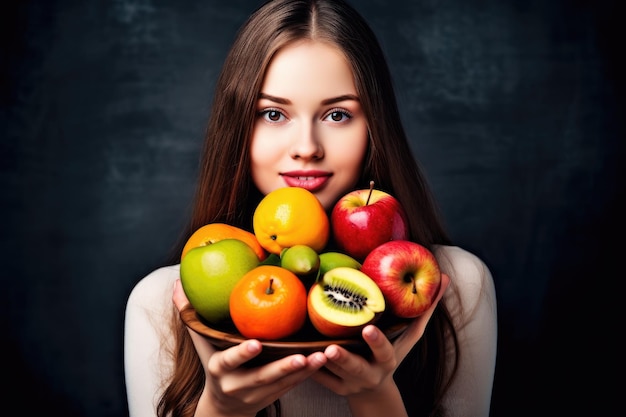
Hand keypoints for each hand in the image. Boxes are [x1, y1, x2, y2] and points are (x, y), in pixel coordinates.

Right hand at [172, 279, 327, 416]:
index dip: (242, 354)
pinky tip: (321, 361)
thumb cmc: (214, 366)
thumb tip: (176, 283)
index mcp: (219, 369)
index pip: (229, 361)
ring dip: (302, 371)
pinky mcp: (273, 397)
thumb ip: (191, 316)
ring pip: (282, 384)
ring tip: (320, 356)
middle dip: (282, 368)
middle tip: (301, 356)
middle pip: (262, 377)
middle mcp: (237, 385)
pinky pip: (292, 387)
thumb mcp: (201, 345)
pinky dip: (307, 375)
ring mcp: (256, 394)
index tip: (256, 344)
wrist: (223, 409)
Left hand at [311, 274, 449, 409]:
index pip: (384, 351)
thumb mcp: (409, 337)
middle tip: (330, 348)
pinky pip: (317, 379)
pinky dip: (307, 368)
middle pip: (355, 368)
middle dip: (344, 359)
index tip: (368, 328)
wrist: (374, 390)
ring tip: (307, 350)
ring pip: (332, 374)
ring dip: (319, 362)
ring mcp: (350, 383)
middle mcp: (369, 374)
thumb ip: (424, 310)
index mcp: (387, 361)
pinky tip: (296, 355)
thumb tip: (445, 279)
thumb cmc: (391, 354)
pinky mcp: (333, 388)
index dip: (377, 341)